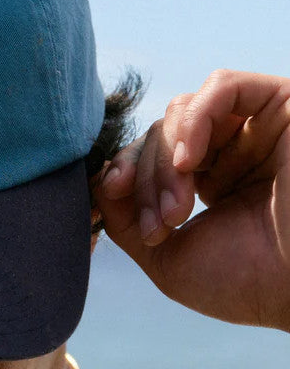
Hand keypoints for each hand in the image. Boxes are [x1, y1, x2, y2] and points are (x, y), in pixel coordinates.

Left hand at [95, 69, 289, 331]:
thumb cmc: (245, 284)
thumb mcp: (167, 257)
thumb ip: (126, 219)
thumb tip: (97, 180)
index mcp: (212, 182)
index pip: (149, 155)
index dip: (122, 171)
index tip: (108, 194)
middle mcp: (235, 149)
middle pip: (159, 133)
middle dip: (147, 178)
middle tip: (163, 225)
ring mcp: (257, 127)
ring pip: (182, 110)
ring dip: (165, 160)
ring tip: (178, 210)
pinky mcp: (282, 105)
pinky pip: (223, 85)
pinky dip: (194, 118)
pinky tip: (188, 160)